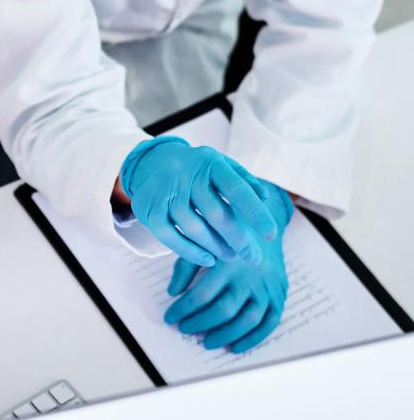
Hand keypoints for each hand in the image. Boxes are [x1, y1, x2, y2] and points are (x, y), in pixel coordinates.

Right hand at [119, 137, 279, 266]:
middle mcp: (186, 176)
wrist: (150, 161)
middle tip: (253, 257)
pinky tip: (208, 259)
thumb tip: (266, 197)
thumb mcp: (219, 164)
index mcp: (210, 163)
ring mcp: (165, 193)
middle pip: (216, 214)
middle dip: (239, 240)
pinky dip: (191, 252)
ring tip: (232, 256)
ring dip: (217, 248)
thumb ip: (243, 179)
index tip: (271, 235)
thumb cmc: (195, 168)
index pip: (236, 189)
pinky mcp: (148, 210)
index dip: (255, 213)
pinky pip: (171, 237)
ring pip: (194, 229)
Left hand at [165, 198, 290, 352]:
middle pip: (224, 310)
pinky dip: (253, 339)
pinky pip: (269, 323)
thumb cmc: (227, 234)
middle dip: (201, 324)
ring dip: (225, 336)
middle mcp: (250, 276)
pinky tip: (235, 348)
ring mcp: (267, 287)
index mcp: (228, 262)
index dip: (183, 310)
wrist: (264, 222)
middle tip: (185, 330)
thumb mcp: (202, 242)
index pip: (202, 295)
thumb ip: (186, 266)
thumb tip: (172, 292)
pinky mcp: (280, 294)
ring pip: (247, 320)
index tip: (170, 318)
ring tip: (206, 342)